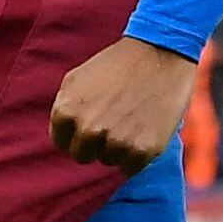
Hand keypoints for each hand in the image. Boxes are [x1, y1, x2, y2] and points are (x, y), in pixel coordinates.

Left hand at [48, 38, 202, 171]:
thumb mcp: (76, 79)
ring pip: (108, 161)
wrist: (160, 53)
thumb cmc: (118, 64)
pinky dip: (136, 155)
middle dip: (95, 143)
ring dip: (118, 147)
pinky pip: (130, 168)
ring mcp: (115, 142)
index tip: (93, 121)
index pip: (62, 143)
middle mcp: (88, 130)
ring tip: (131, 120)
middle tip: (114, 121)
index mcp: (66, 112)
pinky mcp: (143, 150)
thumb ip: (64, 108)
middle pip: (83, 155)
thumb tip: (61, 135)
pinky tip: (144, 130)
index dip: (77, 133)